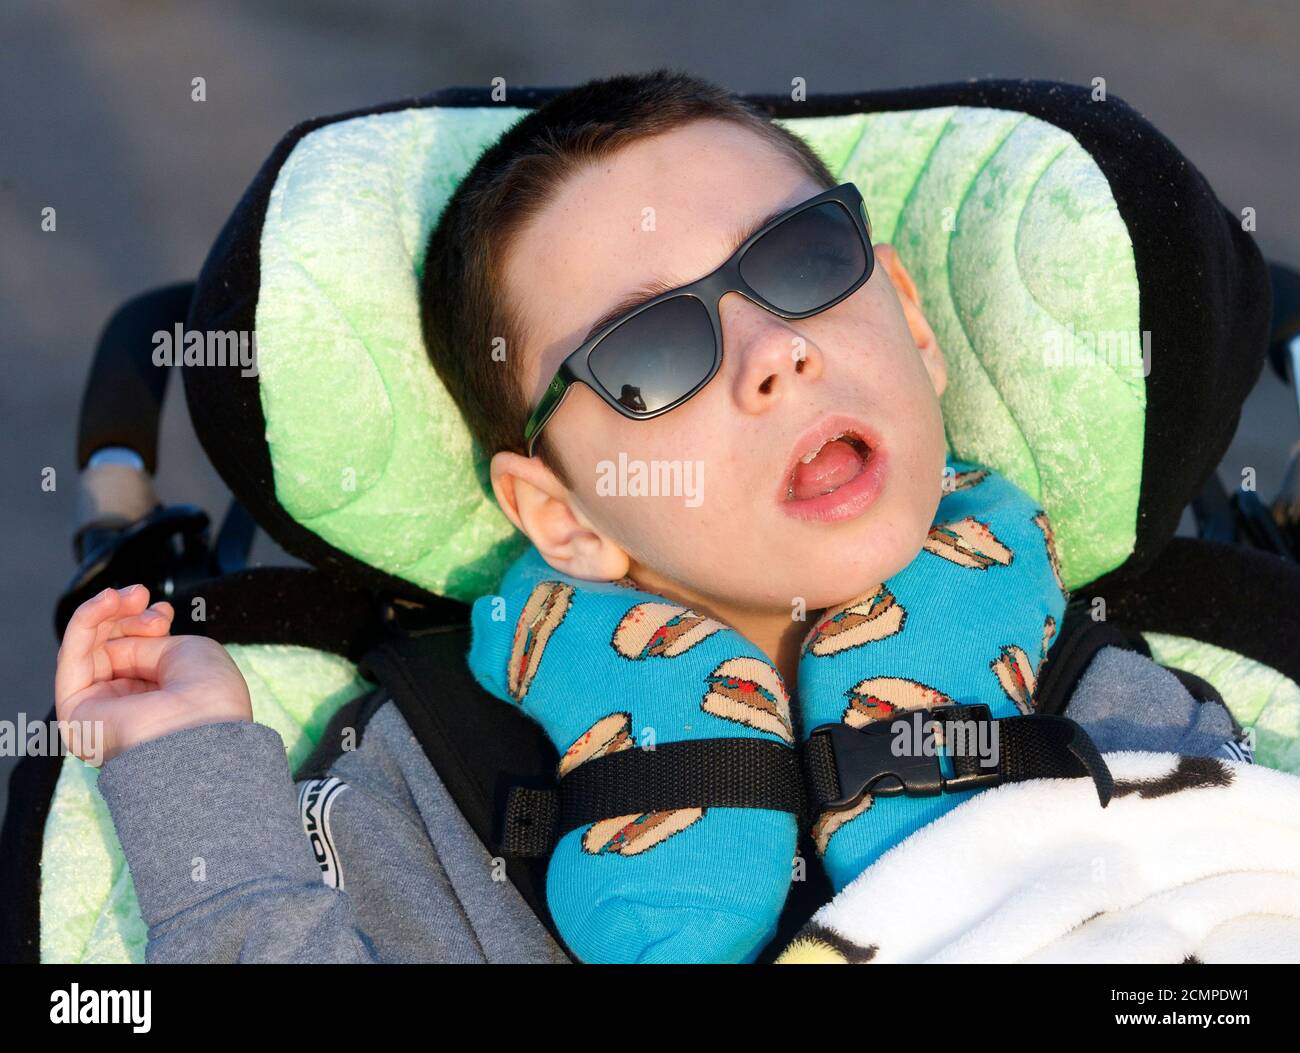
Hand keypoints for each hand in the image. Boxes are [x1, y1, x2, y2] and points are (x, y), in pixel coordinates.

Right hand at [54, 584, 252, 764]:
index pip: (138, 654)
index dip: (145, 624)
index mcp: (159, 700)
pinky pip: (72, 658)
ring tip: (129, 594)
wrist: (202, 731)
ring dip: (106, 613)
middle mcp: (128, 708)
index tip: (163, 611)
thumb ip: (147, 642)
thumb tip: (125, 637)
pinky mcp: (76, 713)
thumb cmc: (209, 695)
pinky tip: (105, 600)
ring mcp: (101, 711)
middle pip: (111, 649)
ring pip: (89, 649)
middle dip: (126, 615)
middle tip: (142, 595)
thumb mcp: (185, 652)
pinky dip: (85, 622)